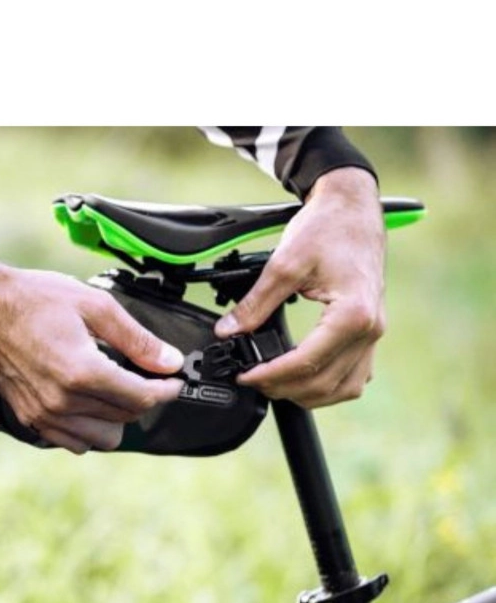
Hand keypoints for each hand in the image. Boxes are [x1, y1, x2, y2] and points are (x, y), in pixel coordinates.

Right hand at [0, 262, 184, 453]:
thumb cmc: (37, 300)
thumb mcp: (95, 306)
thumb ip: (137, 339)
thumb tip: (169, 362)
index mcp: (82, 371)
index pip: (141, 397)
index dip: (166, 390)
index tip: (174, 380)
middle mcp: (63, 400)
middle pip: (125, 418)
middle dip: (143, 398)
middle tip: (145, 377)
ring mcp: (45, 414)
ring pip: (103, 439)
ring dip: (117, 418)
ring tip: (115, 391)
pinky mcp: (30, 419)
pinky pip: (73, 442)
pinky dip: (89, 429)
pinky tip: (89, 404)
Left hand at [215, 167, 386, 407]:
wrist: (351, 208)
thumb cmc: (327, 228)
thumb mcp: (283, 264)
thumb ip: (254, 303)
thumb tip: (228, 331)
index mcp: (352, 313)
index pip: (306, 362)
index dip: (270, 376)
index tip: (245, 376)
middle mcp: (369, 328)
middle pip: (323, 383)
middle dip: (283, 388)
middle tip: (252, 381)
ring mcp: (373, 333)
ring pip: (343, 388)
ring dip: (307, 394)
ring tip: (273, 384)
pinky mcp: (370, 333)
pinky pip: (354, 376)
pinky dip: (329, 386)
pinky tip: (303, 378)